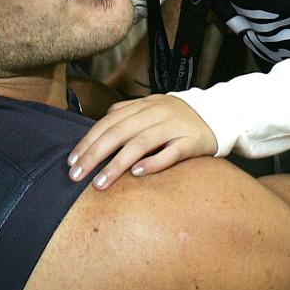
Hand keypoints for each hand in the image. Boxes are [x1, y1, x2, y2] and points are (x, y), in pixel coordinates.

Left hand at [67, 94, 217, 189]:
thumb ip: (125, 115)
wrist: (218, 114)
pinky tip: (136, 174)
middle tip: (77, 176)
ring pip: (141, 143)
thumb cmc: (176, 117)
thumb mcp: (150, 109)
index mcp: (143, 105)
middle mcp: (156, 113)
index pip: (109, 122)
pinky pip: (171, 153)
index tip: (72, 161)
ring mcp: (174, 126)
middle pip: (120, 132)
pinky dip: (153, 163)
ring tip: (99, 183)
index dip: (89, 141)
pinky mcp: (192, 141)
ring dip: (117, 164)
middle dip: (95, 154)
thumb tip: (98, 129)